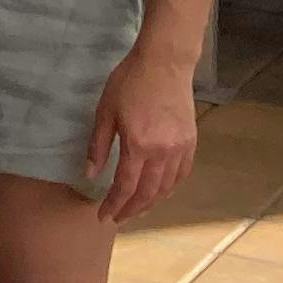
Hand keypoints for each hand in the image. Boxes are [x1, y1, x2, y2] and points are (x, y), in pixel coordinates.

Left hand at [85, 38, 199, 221]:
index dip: (114, 205)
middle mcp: (163, 153)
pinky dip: (170, 188)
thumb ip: (98, 146)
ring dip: (151, 203)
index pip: (126, 187)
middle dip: (132, 210)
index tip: (104, 216)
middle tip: (118, 218)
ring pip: (167, 188)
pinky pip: (182, 175)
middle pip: (148, 193)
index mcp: (139, 145)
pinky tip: (159, 192)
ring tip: (136, 209)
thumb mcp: (105, 112)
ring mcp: (180, 149)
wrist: (164, 63)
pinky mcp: (191, 142)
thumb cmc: (129, 83)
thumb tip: (91, 174)